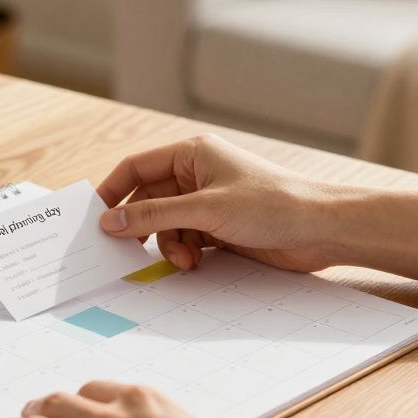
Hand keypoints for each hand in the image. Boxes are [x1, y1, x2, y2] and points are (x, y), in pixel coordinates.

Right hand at [96, 134, 341, 272]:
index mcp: (192, 153)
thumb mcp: (204, 210)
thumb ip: (152, 217)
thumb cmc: (272, 204)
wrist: (321, 229)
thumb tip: (109, 222)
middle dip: (141, 227)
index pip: (137, 168)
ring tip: (183, 261)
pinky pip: (185, 240)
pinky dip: (184, 253)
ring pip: (166, 225)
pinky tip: (195, 263)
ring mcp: (208, 202)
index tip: (95, 218)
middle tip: (125, 251)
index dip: (113, 192)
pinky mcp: (220, 227)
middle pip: (149, 201)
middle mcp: (197, 174)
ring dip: (167, 245)